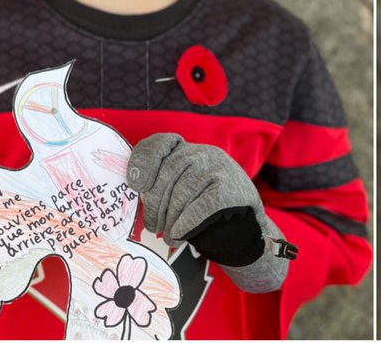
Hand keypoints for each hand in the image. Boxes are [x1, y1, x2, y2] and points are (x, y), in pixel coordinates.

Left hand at [127, 134, 288, 292]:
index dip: (144, 160)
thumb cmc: (205, 212)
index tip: (136, 185)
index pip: (162, 143)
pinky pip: (199, 206)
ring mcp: (220, 168)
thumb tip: (134, 189)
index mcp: (190, 150)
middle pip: (168, 172)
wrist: (246, 228)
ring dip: (170, 221)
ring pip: (182, 192)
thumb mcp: (185, 190)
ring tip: (169, 238)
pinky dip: (185, 223)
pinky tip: (181, 234)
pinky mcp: (230, 188)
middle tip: (153, 227)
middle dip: (154, 205)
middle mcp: (205, 153)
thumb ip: (164, 184)